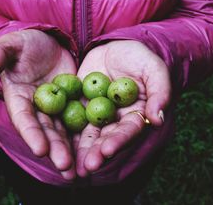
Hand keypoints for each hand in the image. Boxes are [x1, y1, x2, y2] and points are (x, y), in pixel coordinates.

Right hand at [0, 29, 75, 179]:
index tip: (41, 150)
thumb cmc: (25, 43)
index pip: (23, 118)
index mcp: (18, 98)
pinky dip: (85, 137)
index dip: (31, 133)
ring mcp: (55, 110)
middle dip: (55, 149)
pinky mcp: (72, 106)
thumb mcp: (12, 44)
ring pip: (62, 132)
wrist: (48, 44)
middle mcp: (35, 109)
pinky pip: (79, 122)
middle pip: (45, 131)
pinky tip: (95, 151)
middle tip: (66, 167)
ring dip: (70, 151)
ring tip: (80, 171)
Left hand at [74, 40, 170, 176]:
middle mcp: (114, 120)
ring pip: (85, 134)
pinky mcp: (77, 105)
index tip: (107, 150)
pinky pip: (68, 118)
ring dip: (77, 150)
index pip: (128, 131)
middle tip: (85, 166)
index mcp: (134, 115)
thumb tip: (157, 119)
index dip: (119, 140)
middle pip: (105, 138)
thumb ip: (160, 92)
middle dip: (95, 152)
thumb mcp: (153, 69)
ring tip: (68, 165)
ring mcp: (94, 114)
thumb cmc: (140, 57)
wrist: (115, 46)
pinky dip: (62, 131)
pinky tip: (53, 143)